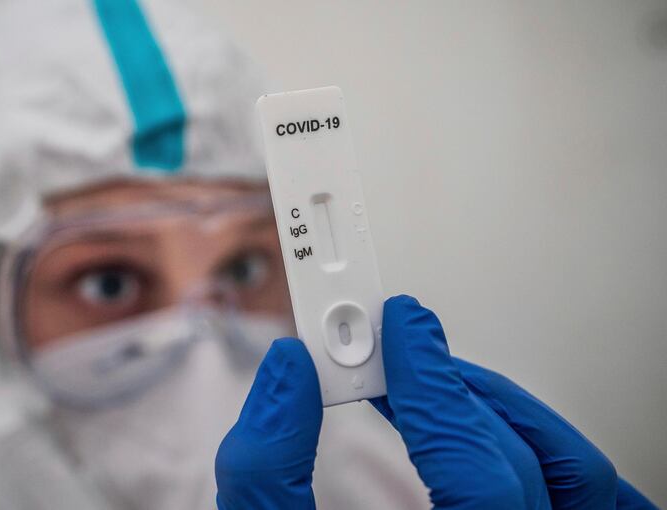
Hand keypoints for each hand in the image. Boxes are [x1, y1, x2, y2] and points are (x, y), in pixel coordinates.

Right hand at [215, 295, 657, 508]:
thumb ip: (266, 478)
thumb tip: (286, 382)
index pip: (475, 472)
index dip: (432, 383)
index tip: (397, 327)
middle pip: (513, 468)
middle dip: (446, 388)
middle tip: (393, 344)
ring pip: (567, 478)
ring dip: (495, 411)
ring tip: (437, 380)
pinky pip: (588, 500)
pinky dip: (542, 449)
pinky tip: (496, 429)